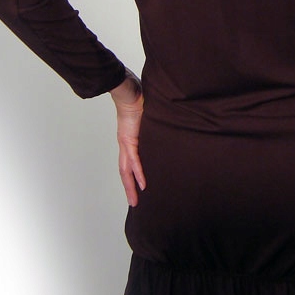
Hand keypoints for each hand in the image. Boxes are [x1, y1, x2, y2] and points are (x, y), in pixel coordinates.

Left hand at [111, 69, 145, 206]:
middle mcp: (126, 144)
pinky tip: (143, 185)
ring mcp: (126, 143)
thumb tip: (168, 121)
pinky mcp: (129, 140)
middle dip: (129, 188)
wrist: (128, 90)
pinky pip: (135, 161)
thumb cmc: (137, 97)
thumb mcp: (149, 115)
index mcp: (129, 139)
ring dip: (131, 187)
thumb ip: (155, 121)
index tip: (137, 188)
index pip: (130, 162)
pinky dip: (138, 174)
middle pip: (125, 172)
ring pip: (127, 170)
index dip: (132, 176)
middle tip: (134, 203)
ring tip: (135, 201)